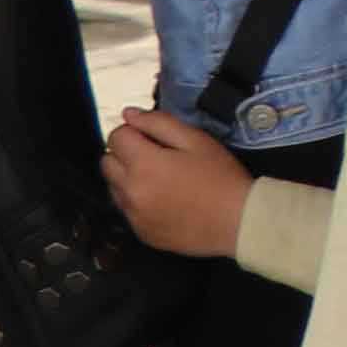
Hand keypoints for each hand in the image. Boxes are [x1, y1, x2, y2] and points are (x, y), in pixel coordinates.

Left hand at [100, 109, 252, 260]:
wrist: (238, 222)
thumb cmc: (221, 177)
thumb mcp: (197, 141)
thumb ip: (159, 123)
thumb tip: (129, 114)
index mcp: (143, 163)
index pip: (116, 137)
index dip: (133, 131)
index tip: (153, 137)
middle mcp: (129, 190)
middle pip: (107, 162)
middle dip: (125, 154)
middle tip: (155, 156)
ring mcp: (133, 214)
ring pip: (114, 187)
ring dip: (128, 178)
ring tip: (160, 180)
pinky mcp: (140, 231)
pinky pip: (127, 210)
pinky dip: (138, 202)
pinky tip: (165, 201)